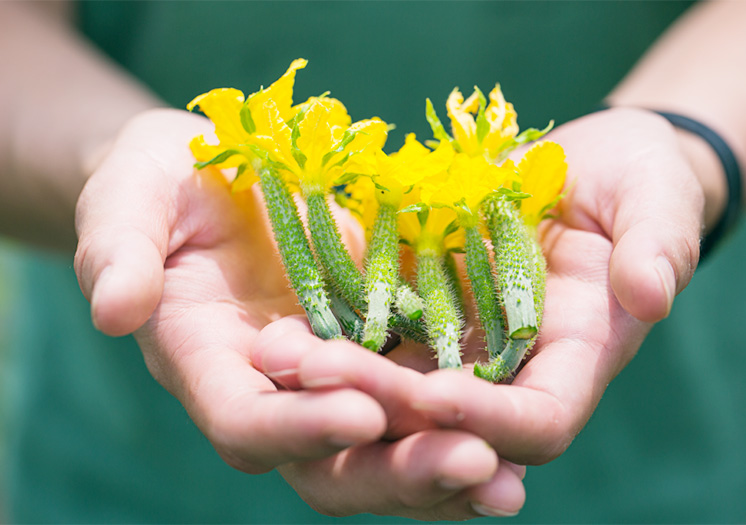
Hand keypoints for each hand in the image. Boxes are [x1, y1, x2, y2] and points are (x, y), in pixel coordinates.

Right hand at [74, 108, 525, 518]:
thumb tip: (114, 311)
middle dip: (394, 470)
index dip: (297, 425)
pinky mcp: (376, 344)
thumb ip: (118, 250)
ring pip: (383, 448)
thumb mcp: (128, 198)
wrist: (214, 172)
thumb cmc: (160, 182)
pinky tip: (515, 433)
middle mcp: (271, 389)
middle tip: (471, 465)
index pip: (246, 420)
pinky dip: (463, 422)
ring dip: (442, 467)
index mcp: (206, 363)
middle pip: (327, 462)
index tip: (362, 412)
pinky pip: (419, 399)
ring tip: (507, 478)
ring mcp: (329, 376)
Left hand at [255, 107, 702, 466]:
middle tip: (316, 372)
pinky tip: (280, 325)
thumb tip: (652, 294)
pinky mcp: (420, 309)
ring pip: (395, 383)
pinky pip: (371, 332)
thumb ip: (659, 244)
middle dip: (385, 403)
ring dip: (336, 378)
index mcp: (577, 358)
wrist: (585, 165)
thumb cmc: (636, 179)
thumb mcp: (655, 197)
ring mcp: (459, 343)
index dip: (492, 419)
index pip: (538, 420)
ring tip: (277, 351)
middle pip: (447, 417)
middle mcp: (510, 367)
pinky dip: (329, 335)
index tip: (436, 395)